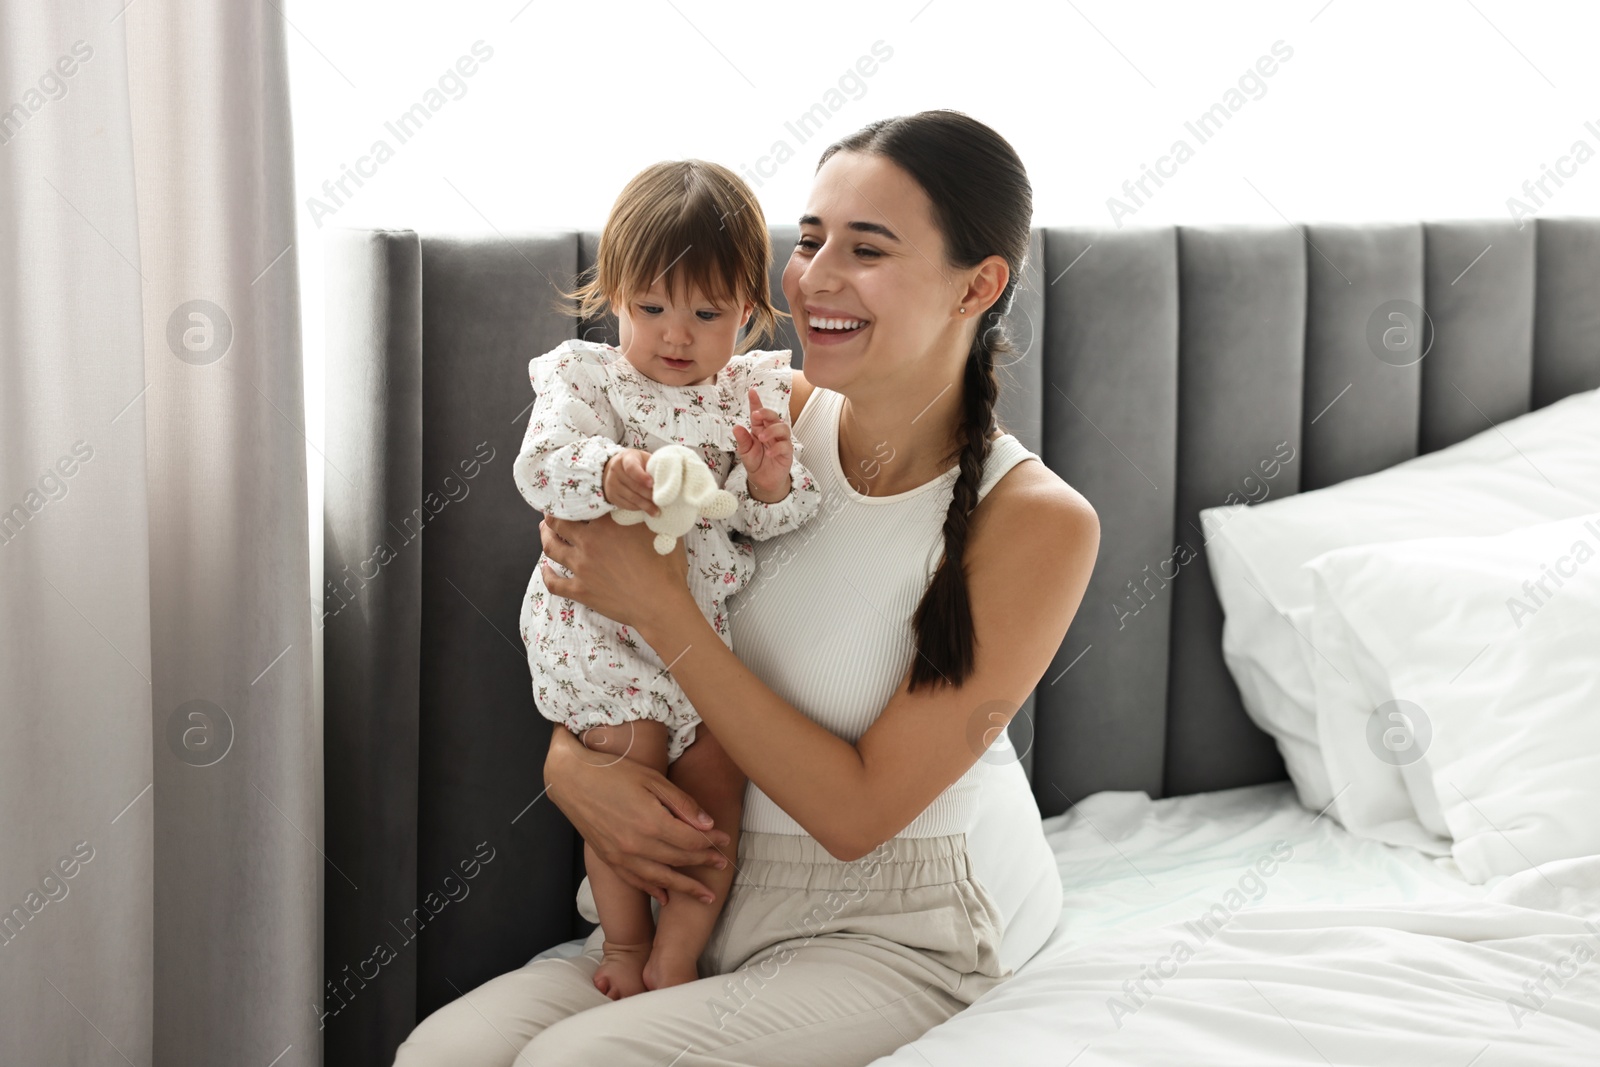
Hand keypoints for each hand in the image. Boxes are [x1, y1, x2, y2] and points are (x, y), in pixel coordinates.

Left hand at [540, 512, 689, 630]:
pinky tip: (545, 568)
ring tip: (545, 530)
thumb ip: (647, 513)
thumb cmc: (665, 568)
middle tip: (551, 511)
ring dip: (545, 536)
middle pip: (559, 523)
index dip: (574, 498)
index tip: (573, 495)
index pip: (582, 504)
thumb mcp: (660, 531)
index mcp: (607, 524)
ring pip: (551, 548)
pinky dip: (547, 574)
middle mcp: (589, 542)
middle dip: (552, 514)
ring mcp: (581, 567)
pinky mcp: (580, 590)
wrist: (660, 605)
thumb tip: (648, 500)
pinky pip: (554, 582)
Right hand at [545, 727, 729, 904]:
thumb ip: (682, 804)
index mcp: (652, 822)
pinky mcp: (609, 860)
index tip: (725, 840)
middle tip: (722, 864)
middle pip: (680, 860)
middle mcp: (637, 845)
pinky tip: (666, 896)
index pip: (691, 841)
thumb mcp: (653, 779)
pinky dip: (653, 890)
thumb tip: (708, 824)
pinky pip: (636, 881)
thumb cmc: (613, 772)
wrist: (572, 779)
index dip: (711, 842)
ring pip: (661, 878)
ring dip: (685, 888)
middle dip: (704, 863)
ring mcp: (621, 856)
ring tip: (704, 896)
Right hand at [602, 448, 659, 515]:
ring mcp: (611, 484)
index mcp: (625, 458)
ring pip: (631, 497)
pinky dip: (638, 508)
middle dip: (649, 495)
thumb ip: (653, 465)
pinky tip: (647, 510)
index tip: (652, 484)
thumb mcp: (644, 458)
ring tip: (657, 511)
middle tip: (662, 501)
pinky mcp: (611, 496)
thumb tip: (669, 476)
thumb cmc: (636, 462)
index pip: (632, 468)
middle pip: (634, 486)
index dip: (642, 477)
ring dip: (645, 505)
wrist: (616, 468)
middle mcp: (615, 471)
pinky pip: (626, 505)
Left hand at [732, 386, 792, 502]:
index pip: (758, 413)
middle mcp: (772, 432)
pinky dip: (777, 448)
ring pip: (783, 428)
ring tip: (761, 438)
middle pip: (773, 416)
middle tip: (756, 415)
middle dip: (766, 412)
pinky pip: (785, 446)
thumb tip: (736, 427)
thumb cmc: (755, 462)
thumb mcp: (744, 451)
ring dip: (772, 431)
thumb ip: (742, 440)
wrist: (763, 480)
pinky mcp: (787, 453)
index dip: (756, 402)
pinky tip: (769, 453)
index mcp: (759, 428)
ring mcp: (781, 441)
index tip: (752, 392)